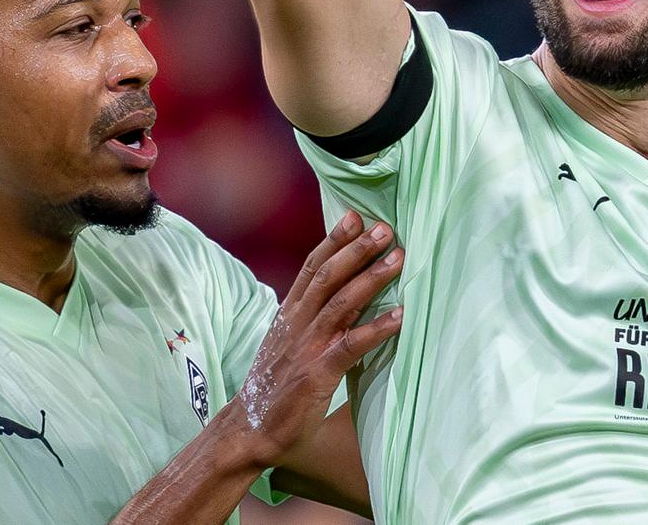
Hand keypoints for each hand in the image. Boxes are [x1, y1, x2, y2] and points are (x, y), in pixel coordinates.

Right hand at [220, 213, 402, 468]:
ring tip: (398, 258)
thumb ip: (311, 322)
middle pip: (328, 277)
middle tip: (384, 228)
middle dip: (357, 249)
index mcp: (289, 315)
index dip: (333, 240)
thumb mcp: (288, 344)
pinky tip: (399, 316)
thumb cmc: (274, 389)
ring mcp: (306, 347)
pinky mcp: (317, 373)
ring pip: (341, 303)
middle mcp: (297, 324)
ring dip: (371, 278)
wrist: (248, 431)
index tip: (354, 216)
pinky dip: (376, 329)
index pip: (312, 268)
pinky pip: (350, 346)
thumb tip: (346, 302)